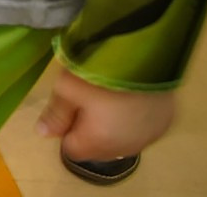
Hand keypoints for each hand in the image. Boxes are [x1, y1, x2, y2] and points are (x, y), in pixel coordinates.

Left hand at [37, 72, 174, 163]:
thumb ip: (55, 113)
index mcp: (99, 144)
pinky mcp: (163, 125)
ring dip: (110, 126)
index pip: (72, 149)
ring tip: (109, 96)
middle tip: (89, 98)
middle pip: (96, 147)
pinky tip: (130, 97)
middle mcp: (125, 149)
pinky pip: (140, 130)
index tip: (70, 106)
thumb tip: (42, 133)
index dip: (66, 129)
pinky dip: (132, 120)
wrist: (149, 58)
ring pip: (119, 140)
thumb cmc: (101, 73)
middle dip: (88, 128)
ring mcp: (148, 138)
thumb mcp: (68, 87)